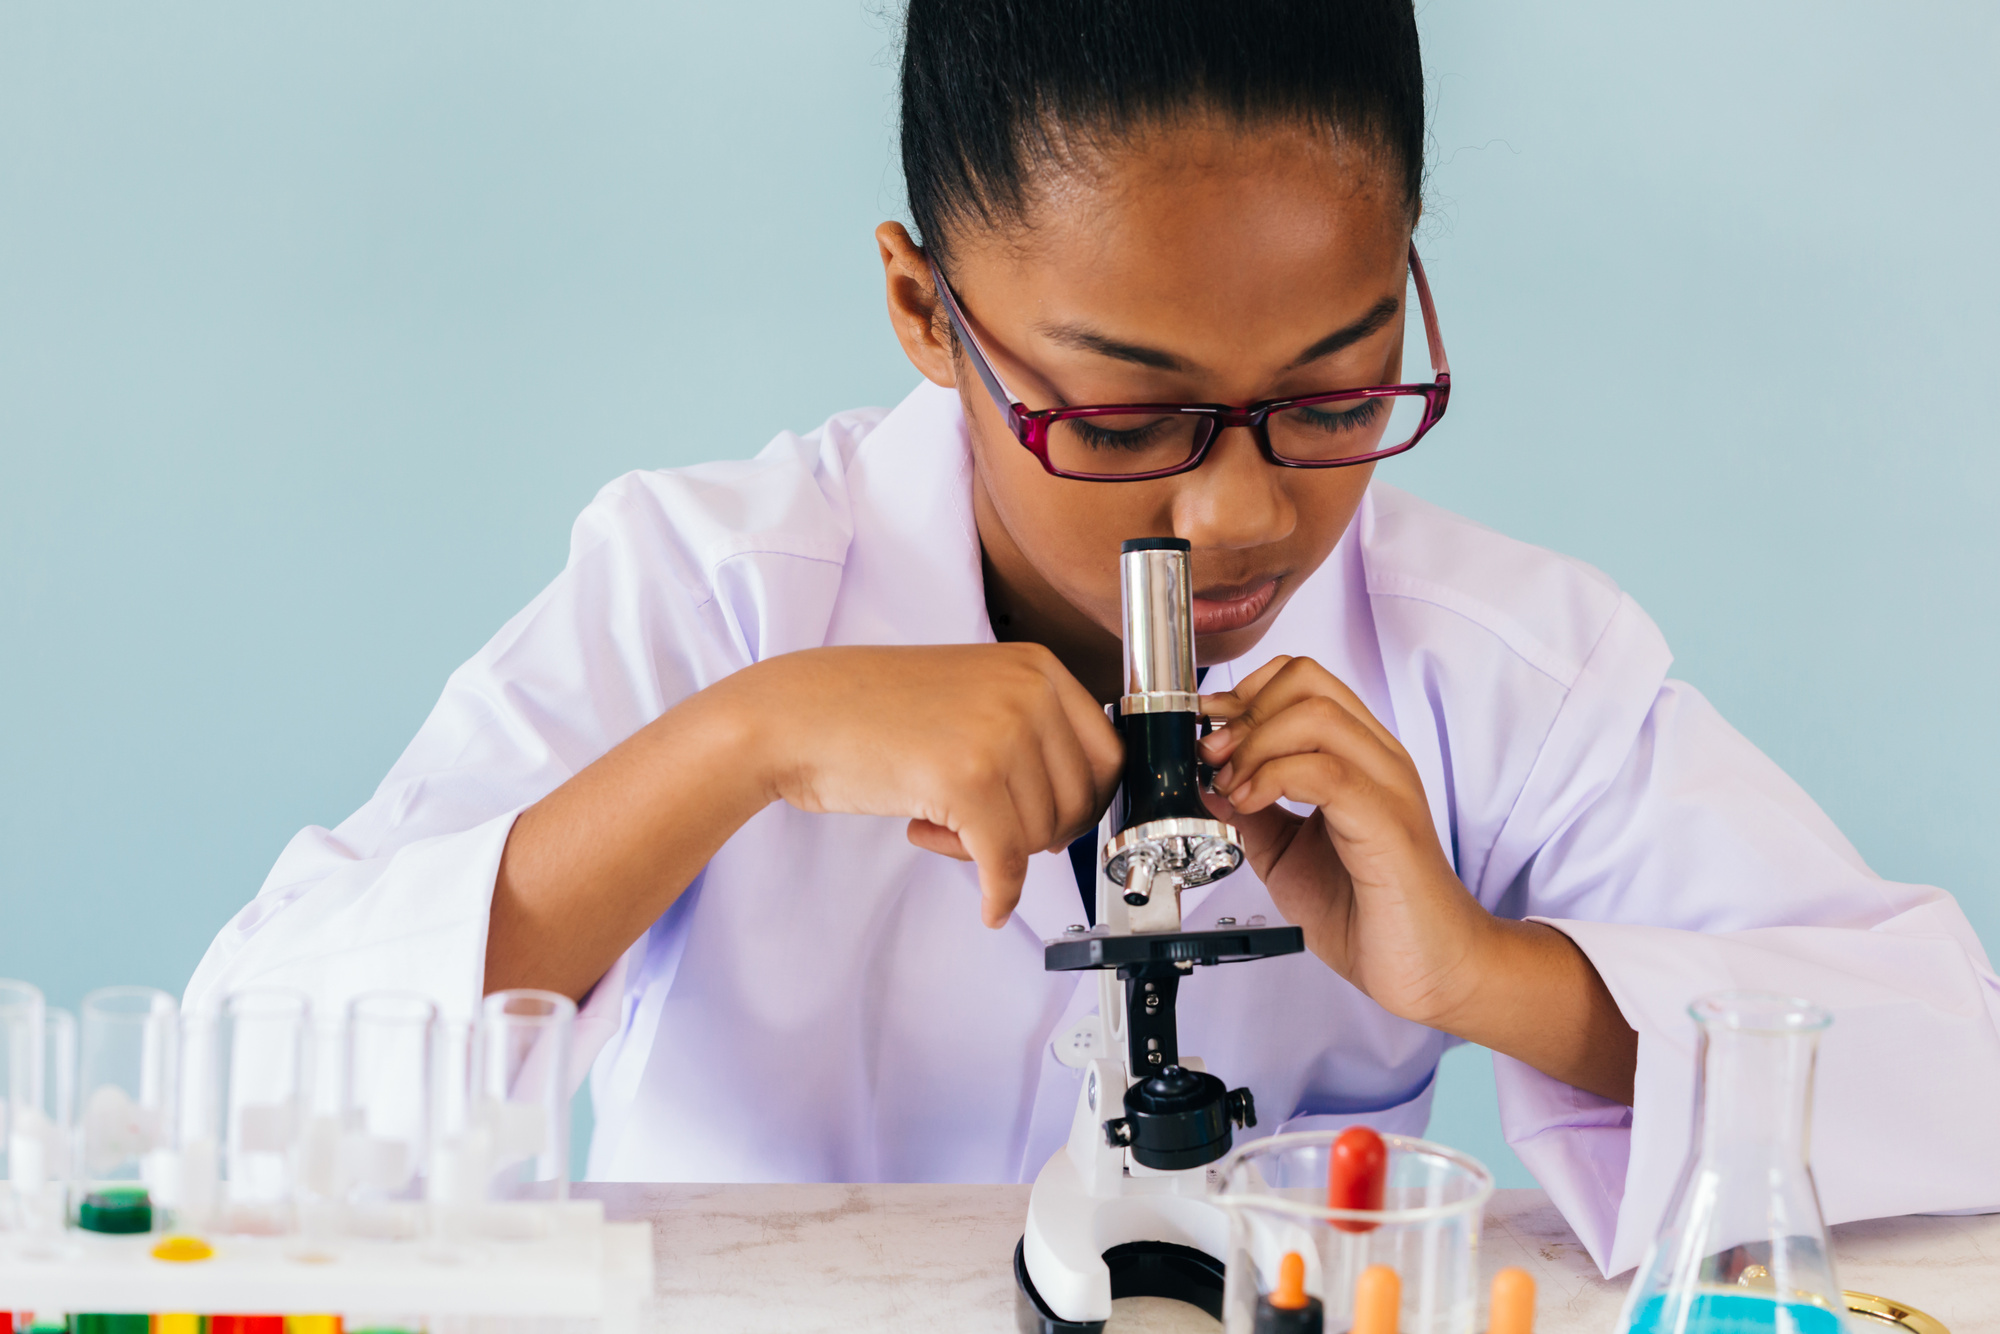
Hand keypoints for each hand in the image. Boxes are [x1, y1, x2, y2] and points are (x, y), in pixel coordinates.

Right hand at [733, 644, 1123, 926]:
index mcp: (1037, 667)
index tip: (1051, 824)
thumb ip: (1031, 733)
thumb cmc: (871, 711)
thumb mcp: (973, 696)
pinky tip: (987, 902)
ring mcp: (1000, 732)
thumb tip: (1083, 807)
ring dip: (995, 850)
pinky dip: (1002, 894)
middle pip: (1082, 800)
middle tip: (982, 828)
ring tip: (940, 823)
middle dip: (1038, 833)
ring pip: (1042, 835)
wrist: (794, 716)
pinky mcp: (966, 779)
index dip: (1082, 804)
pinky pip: (1009, 862)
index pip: (1107, 756)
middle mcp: (1029, 691)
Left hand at [1198, 655, 1488, 1027]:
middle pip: (1304, 680)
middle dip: (1244, 713)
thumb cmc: (1370, 912)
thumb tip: (1204, 782)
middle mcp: (1376, 758)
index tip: (1208, 731)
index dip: (1244, 694)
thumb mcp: (1286, 854)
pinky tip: (1251, 805)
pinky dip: (1273, 778)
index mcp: (1356, 755)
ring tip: (1233, 788)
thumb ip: (1251, 814)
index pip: (1300, 678)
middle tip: (1214, 759)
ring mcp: (1387, 785)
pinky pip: (1326, 771)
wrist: (1429, 967)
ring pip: (1315, 713)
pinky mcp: (1387, 822)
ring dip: (1254, 744)